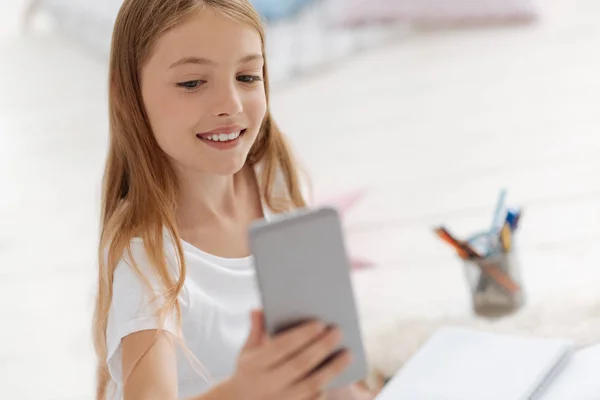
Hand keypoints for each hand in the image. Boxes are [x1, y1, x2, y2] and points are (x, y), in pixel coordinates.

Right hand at [227, 310, 351, 399]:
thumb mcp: (247, 352)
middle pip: (300, 364)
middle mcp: (267, 384)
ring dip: (332, 368)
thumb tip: (258, 309)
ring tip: (347, 353)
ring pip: (312, 384)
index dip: (301, 335)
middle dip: (321, 346)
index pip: (281, 347)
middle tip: (338, 331)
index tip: (320, 323)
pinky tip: (340, 373)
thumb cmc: (249, 373)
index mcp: (254, 365)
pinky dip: (328, 386)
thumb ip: (256, 330)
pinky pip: (314, 399)